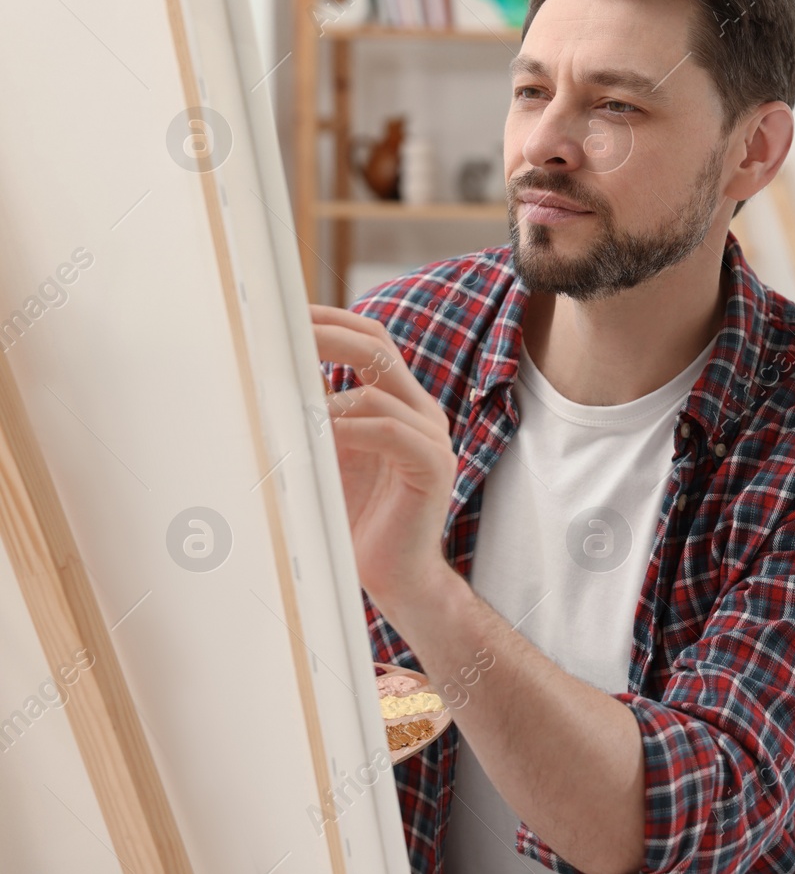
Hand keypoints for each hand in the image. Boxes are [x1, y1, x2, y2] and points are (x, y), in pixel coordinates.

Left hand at [311, 305, 457, 608]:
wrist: (397, 579)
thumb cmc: (358, 524)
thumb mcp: (328, 460)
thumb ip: (314, 421)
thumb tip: (265, 384)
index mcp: (400, 404)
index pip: (372, 342)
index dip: (331, 321)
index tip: (287, 310)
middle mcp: (421, 413)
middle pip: (378, 348)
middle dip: (328, 334)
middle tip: (283, 329)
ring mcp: (433, 438)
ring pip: (379, 389)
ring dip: (326, 397)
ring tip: (288, 406)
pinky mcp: (433, 466)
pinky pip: (390, 431)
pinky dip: (351, 428)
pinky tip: (319, 437)